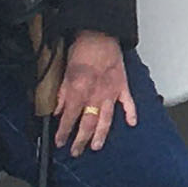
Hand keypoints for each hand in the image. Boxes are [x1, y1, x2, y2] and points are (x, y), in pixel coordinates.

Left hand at [48, 30, 134, 156]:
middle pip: (88, 124)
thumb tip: (57, 110)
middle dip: (80, 140)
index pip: (69, 117)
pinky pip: (128, 104)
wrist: (100, 35)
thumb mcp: (65, 73)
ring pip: (106, 119)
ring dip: (101, 134)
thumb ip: (62, 94)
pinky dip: (130, 114)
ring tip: (96, 146)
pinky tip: (131, 124)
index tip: (59, 141)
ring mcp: (111, 93)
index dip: (63, 132)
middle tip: (75, 151)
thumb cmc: (83, 50)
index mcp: (79, 91)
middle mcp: (95, 95)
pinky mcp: (122, 87)